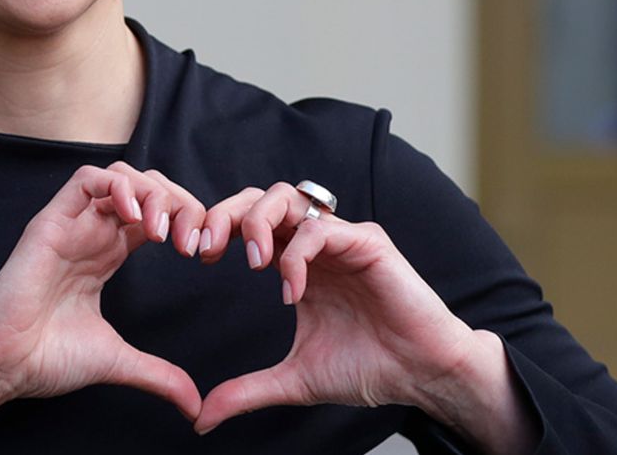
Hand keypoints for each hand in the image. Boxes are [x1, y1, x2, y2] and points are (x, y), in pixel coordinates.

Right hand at [0, 161, 205, 452]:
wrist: (4, 365)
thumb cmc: (46, 358)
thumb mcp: (118, 360)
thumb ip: (158, 374)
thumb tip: (195, 404)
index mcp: (108, 254)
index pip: (158, 213)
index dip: (187, 221)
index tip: (204, 253)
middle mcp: (93, 233)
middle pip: (148, 187)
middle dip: (179, 203)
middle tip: (191, 241)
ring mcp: (72, 224)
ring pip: (122, 175)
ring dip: (152, 193)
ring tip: (162, 232)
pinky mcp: (52, 222)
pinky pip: (87, 179)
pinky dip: (119, 187)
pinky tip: (135, 217)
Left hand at [192, 183, 485, 434]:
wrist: (419, 376)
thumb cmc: (367, 368)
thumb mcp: (293, 380)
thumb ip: (246, 391)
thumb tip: (201, 419)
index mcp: (297, 263)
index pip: (249, 222)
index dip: (219, 228)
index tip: (196, 255)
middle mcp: (316, 243)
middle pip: (262, 197)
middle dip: (228, 212)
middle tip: (208, 246)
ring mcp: (342, 239)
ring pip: (290, 198)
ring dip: (260, 222)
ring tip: (252, 263)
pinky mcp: (368, 243)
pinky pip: (322, 228)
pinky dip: (297, 255)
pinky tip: (292, 292)